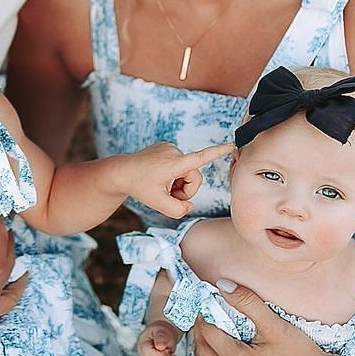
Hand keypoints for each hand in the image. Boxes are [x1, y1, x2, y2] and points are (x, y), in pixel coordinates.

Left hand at [116, 142, 233, 218]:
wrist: (122, 171)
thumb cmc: (139, 186)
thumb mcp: (158, 204)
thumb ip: (178, 210)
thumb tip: (190, 204)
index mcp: (173, 164)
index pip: (199, 158)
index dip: (217, 152)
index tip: (231, 145)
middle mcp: (174, 151)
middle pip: (195, 177)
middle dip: (185, 189)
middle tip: (169, 195)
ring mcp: (170, 147)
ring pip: (188, 171)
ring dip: (179, 182)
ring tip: (162, 185)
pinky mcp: (167, 146)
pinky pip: (180, 164)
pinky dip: (174, 173)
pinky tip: (159, 175)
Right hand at [138, 320, 180, 355]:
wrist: (165, 334)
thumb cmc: (162, 331)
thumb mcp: (162, 330)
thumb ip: (161, 337)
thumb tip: (160, 346)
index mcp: (142, 344)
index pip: (149, 355)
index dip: (161, 354)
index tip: (166, 348)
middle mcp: (142, 355)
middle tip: (168, 350)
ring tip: (168, 354)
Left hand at [191, 280, 352, 355]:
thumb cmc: (305, 355)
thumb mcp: (275, 325)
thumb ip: (247, 302)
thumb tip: (221, 284)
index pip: (207, 333)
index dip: (203, 317)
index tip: (204, 308)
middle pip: (204, 354)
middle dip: (199, 335)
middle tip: (202, 323)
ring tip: (204, 347)